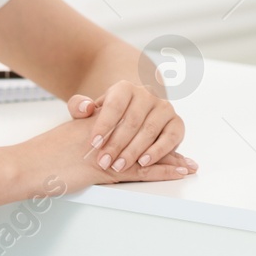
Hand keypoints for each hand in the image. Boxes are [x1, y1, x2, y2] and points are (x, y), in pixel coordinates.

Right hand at [20, 113, 196, 192]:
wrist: (27, 164)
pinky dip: (162, 171)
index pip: (134, 127)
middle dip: (167, 148)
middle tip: (186, 156)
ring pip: (148, 153)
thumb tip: (97, 142)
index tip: (168, 137)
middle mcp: (109, 133)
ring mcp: (109, 151)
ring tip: (190, 165)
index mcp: (100, 124)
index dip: (153, 133)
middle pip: (146, 138)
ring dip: (172, 160)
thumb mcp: (68, 138)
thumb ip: (85, 134)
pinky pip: (142, 170)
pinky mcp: (107, 169)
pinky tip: (178, 172)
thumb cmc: (42, 157)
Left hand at [64, 80, 189, 176]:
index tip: (93, 143)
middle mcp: (148, 95)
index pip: (115, 105)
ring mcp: (164, 108)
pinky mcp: (177, 123)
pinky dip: (158, 152)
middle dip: (116, 144)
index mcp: (125, 88)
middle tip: (103, 162)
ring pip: (149, 130)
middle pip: (132, 120)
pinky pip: (170, 138)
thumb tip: (84, 108)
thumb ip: (78, 106)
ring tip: (119, 166)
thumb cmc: (109, 116)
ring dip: (133, 151)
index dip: (104, 125)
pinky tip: (143, 162)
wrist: (135, 114)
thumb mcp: (90, 110)